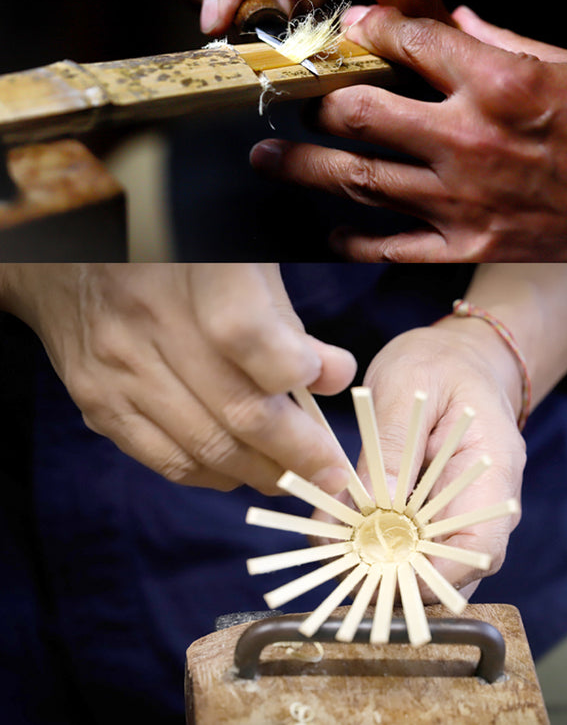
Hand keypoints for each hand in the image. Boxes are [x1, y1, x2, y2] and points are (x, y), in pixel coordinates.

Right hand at [0, 265, 354, 493]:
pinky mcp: (98, 400)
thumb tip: (334, 378)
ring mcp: (119, 367)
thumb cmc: (178, 257)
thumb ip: (287, 321)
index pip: (250, 335)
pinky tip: (243, 470)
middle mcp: (152, 321)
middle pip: (238, 408)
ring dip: (262, 472)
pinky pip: (164, 458)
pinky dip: (213, 475)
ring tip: (300, 477)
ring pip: (206, 446)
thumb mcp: (242, 261)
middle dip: (299, 452)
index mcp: (197, 273)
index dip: (296, 369)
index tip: (330, 382)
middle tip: (333, 471)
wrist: (68, 255)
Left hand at [249, 4, 566, 260]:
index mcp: (497, 80)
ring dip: (303, 167)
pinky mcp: (472, 242)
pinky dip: (352, 240)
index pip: (402, 42)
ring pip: (359, 179)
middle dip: (315, 98)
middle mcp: (470, 138)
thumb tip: (448, 20)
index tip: (348, 31)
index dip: (364, 30)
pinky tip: (328, 230)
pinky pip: (393, 246)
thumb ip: (497, 38)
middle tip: (290, 96)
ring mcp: (466, 197)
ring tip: (267, 159)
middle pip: (360, 111)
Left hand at [355, 317, 526, 596]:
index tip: (382, 576)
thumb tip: (366, 509)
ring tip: (334, 562)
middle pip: (456, 572)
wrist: (461, 357)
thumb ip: (389, 446)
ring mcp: (467, 513)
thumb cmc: (439, 363)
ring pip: (433, 570)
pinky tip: (340, 542)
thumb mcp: (407, 386)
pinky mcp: (439, 516)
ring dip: (385, 573)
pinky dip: (379, 553)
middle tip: (341, 576)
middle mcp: (488, 503)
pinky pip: (416, 551)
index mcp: (494, 469)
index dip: (436, 576)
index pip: (482, 547)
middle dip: (399, 583)